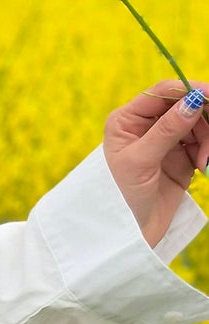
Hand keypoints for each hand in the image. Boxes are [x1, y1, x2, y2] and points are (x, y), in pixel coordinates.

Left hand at [103, 79, 208, 248]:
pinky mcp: (181, 158)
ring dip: (208, 139)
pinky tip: (204, 167)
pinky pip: (203, 143)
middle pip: (185, 105)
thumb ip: (168, 129)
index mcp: (127, 119)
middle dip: (204, 119)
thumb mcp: (141, 160)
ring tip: (204, 162)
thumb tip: (194, 99)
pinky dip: (208, 151)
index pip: (163, 92)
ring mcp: (165, 141)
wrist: (129, 233)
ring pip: (199, 124)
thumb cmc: (122, 194)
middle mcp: (145, 125)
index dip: (190, 90)